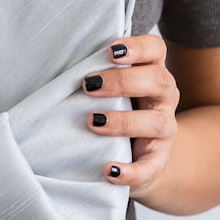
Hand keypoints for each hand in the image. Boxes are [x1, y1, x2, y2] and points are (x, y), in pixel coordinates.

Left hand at [82, 35, 178, 201]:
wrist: (139, 155)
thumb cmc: (114, 109)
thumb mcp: (109, 89)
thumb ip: (95, 74)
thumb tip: (55, 66)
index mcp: (151, 72)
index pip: (156, 49)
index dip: (138, 47)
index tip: (111, 51)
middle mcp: (164, 98)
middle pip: (158, 81)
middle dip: (123, 81)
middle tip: (89, 85)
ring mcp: (164, 130)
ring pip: (157, 122)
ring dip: (124, 122)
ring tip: (93, 122)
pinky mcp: (158, 160)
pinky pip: (150, 167)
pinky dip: (131, 171)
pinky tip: (109, 170)